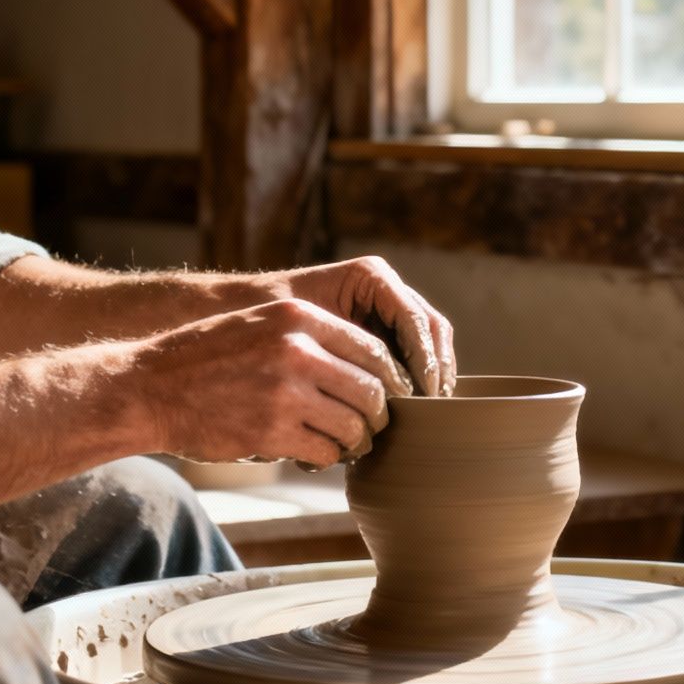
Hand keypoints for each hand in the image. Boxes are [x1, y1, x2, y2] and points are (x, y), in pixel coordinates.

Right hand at [126, 298, 413, 467]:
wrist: (148, 389)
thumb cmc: (206, 358)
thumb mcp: (260, 324)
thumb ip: (310, 337)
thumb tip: (371, 366)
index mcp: (299, 318)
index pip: (373, 351)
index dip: (390, 380)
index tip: (391, 397)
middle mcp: (298, 351)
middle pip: (371, 391)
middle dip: (378, 415)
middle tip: (372, 428)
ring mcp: (285, 393)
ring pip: (354, 426)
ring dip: (356, 441)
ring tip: (346, 444)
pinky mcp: (271, 432)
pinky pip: (325, 451)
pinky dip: (327, 458)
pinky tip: (315, 454)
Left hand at [271, 256, 456, 395]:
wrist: (246, 311)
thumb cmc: (268, 317)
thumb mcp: (302, 330)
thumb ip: (343, 353)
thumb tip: (379, 392)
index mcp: (371, 277)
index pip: (412, 318)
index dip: (424, 356)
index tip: (425, 391)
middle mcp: (387, 288)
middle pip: (432, 326)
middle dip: (437, 365)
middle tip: (434, 402)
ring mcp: (389, 307)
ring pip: (432, 339)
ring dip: (436, 372)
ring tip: (431, 407)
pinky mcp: (385, 328)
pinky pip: (416, 350)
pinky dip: (422, 375)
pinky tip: (418, 403)